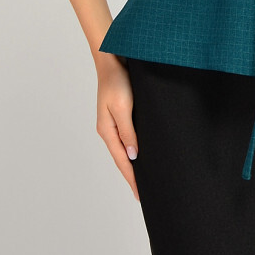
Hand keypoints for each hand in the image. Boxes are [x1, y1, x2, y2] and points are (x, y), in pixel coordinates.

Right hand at [95, 54, 139, 201]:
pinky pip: (129, 137)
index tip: (142, 196)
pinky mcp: (122, 113)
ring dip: (135, 164)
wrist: (113, 58)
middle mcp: (110, 129)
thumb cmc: (117, 80)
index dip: (132, 179)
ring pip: (126, 149)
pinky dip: (135, 148)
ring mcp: (115, 122)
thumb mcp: (123, 107)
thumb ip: (128, 131)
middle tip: (145, 194)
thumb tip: (133, 156)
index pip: (123, 161)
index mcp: (107, 131)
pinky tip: (143, 152)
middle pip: (123, 159)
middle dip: (133, 176)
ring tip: (146, 178)